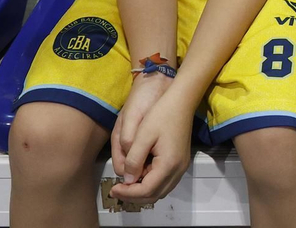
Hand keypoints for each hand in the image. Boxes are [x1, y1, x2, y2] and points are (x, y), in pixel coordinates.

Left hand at [109, 80, 193, 204]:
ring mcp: (181, 167)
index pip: (146, 190)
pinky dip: (151, 184)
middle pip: (154, 195)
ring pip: (160, 191)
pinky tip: (139, 174)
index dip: (127, 193)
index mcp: (169, 164)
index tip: (113, 189)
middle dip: (133, 196)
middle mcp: (178, 170)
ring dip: (142, 191)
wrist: (182, 101)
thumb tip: (127, 180)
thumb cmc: (162, 114)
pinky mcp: (180, 162)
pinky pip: (164, 182)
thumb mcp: (142, 136)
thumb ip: (133, 160)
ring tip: (125, 184)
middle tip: (116, 190)